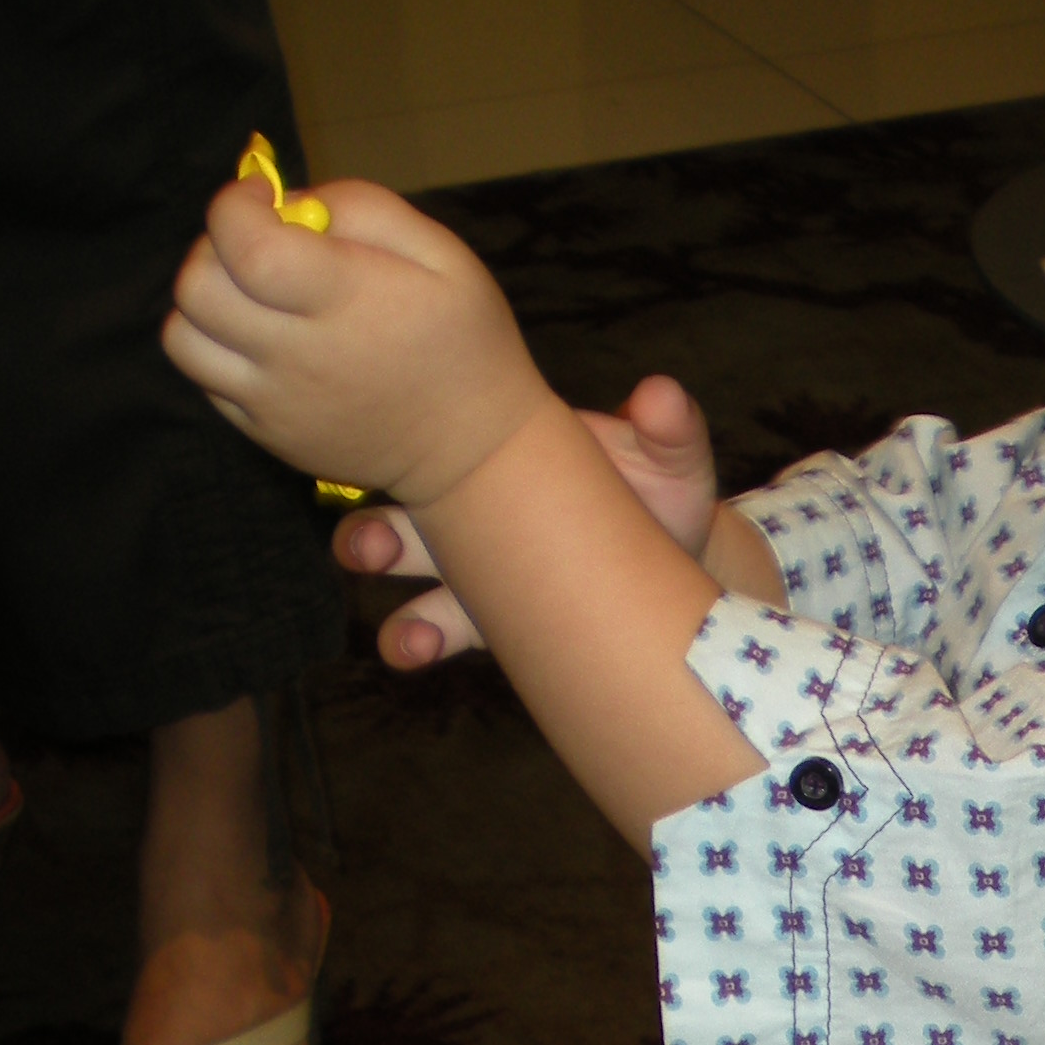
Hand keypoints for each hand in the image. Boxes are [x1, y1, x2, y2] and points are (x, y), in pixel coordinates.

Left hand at [163, 176, 554, 512]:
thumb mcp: (445, 255)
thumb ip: (366, 209)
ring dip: (203, 302)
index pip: (244, 244)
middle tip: (258, 245)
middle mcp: (298, 356)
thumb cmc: (465, 343)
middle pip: (198, 288)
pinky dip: (218, 349)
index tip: (261, 197)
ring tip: (249, 296)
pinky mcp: (267, 434)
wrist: (475, 452)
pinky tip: (264, 341)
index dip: (234, 205)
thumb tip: (291, 204)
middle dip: (213, 247)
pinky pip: (206, 380)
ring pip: (183, 338)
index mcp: (346, 302)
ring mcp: (275, 403)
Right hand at [335, 375, 720, 667]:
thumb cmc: (662, 494)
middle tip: (365, 551)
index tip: (382, 459)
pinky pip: (441, 630)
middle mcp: (476, 513)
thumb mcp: (669, 458)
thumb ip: (667, 429)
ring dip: (399, 602)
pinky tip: (414, 649)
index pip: (440, 445)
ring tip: (404, 634)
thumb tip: (660, 395)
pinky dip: (419, 639)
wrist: (680, 563)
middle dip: (376, 535)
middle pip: (408, 518)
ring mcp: (479, 571)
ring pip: (418, 583)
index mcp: (505, 459)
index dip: (403, 449)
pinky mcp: (490, 621)